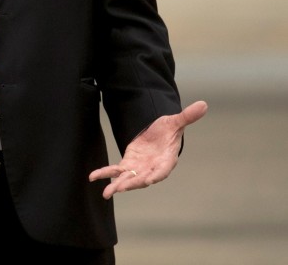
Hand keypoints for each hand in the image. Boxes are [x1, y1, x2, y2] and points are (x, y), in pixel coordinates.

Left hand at [89, 100, 207, 199]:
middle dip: (132, 183)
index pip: (162, 170)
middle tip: (120, 189)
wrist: (158, 135)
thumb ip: (187, 116)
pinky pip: (115, 171)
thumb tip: (204, 104)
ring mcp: (139, 168)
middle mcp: (152, 167)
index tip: (150, 180)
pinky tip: (92, 177)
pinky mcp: (128, 164)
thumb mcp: (176, 121)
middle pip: (142, 177)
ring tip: (106, 193)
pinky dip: (105, 173)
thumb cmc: (169, 130)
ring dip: (117, 185)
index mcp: (166, 160)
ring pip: (128, 178)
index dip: (156, 175)